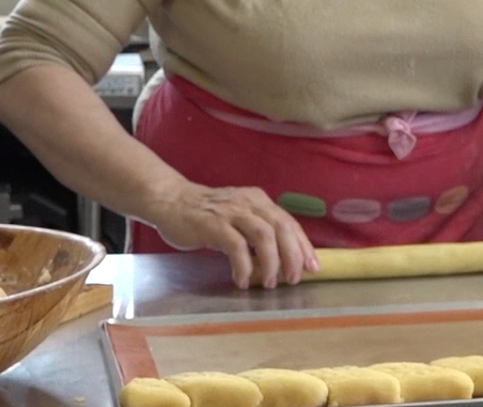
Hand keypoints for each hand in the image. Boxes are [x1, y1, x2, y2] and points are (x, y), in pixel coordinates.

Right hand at [149, 182, 318, 289]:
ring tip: (270, 283)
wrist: (169, 201)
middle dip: (293, 255)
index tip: (313, 266)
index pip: (289, 222)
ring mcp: (231, 212)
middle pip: (282, 227)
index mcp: (259, 201)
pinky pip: (236, 246)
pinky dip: (243, 265)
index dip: (303, 245)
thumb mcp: (238, 217)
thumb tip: (281, 258)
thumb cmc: (205, 215)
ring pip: (263, 235)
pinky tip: (242, 280)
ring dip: (271, 261)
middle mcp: (249, 203)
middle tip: (294, 278)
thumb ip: (257, 231)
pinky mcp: (212, 224)